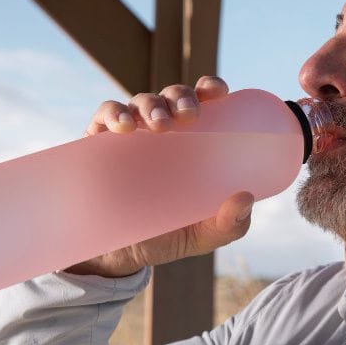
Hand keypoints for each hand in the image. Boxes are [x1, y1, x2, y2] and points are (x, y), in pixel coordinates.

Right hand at [65, 76, 254, 277]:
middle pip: (172, 96)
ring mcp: (131, 135)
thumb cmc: (168, 235)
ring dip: (151, 105)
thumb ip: (230, 224)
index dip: (210, 88)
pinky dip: (113, 114)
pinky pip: (104, 117)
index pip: (202, 102)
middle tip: (189, 115)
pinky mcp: (100, 145)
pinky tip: (123, 126)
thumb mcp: (204, 235)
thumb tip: (245, 198)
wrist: (120, 256)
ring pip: (141, 101)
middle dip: (181, 96)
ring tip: (159, 125)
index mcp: (193, 141)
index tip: (218, 92)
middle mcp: (163, 130)